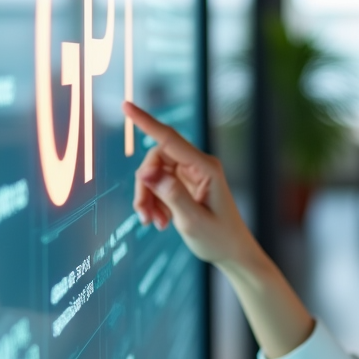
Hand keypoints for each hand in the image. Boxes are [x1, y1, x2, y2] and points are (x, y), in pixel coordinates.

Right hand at [123, 101, 258, 267]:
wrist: (231, 253)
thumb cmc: (219, 238)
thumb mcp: (194, 222)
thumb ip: (172, 196)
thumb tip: (149, 173)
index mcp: (206, 168)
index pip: (170, 139)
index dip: (146, 122)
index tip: (126, 106)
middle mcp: (198, 165)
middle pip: (156, 159)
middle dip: (144, 185)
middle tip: (142, 213)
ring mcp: (190, 174)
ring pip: (153, 173)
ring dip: (147, 197)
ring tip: (152, 222)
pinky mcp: (183, 184)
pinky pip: (157, 185)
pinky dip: (153, 203)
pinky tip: (159, 222)